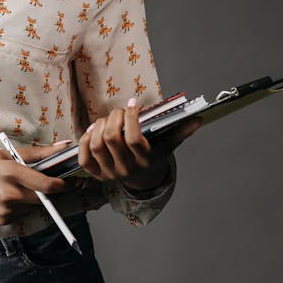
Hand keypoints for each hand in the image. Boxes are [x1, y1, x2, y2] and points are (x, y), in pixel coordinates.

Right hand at [0, 142, 70, 224]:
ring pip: (33, 207)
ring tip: (16, 188)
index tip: (70, 182)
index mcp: (11, 172)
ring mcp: (5, 209)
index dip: (62, 185)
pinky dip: (21, 207)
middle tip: (48, 184)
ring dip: (33, 199)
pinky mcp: (1, 220)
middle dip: (50, 192)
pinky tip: (6, 198)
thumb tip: (63, 147)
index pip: (47, 185)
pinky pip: (21, 214)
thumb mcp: (4, 154)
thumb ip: (36, 153)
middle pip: (43, 198)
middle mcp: (9, 193)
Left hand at [78, 98, 202, 191]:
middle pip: (112, 139)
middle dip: (114, 118)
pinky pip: (84, 156)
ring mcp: (109, 173)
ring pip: (97, 145)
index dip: (131, 118)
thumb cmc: (155, 153)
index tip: (134, 104)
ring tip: (108, 119)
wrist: (142, 178)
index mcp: (145, 161)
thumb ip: (181, 131)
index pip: (133, 139)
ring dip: (99, 125)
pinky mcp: (96, 174)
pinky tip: (94, 129)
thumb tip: (198, 119)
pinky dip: (85, 139)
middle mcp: (126, 170)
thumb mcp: (169, 144)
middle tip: (120, 110)